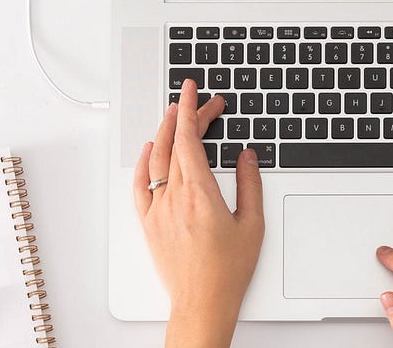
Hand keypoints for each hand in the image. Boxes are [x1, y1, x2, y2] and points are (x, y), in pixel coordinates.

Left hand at [132, 81, 264, 347]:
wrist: (202, 301)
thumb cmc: (227, 271)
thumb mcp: (252, 224)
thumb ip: (250, 185)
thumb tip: (246, 157)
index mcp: (201, 193)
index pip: (190, 139)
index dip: (191, 110)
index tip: (193, 91)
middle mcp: (175, 197)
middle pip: (175, 144)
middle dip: (185, 116)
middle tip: (198, 102)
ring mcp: (158, 209)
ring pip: (156, 160)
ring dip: (164, 133)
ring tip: (174, 116)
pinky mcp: (149, 223)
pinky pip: (141, 185)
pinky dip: (144, 162)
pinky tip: (150, 150)